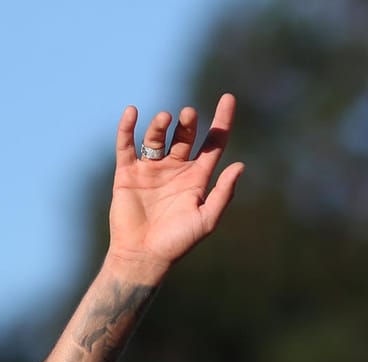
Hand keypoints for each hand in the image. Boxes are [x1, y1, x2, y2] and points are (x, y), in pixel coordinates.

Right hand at [106, 93, 244, 276]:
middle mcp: (175, 169)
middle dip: (188, 123)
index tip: (228, 98)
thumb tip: (241, 165)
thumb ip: (223, 193)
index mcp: (197, 178)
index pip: (212, 143)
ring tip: (165, 118)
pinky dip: (127, 129)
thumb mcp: (206, 218)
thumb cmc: (178, 242)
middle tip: (188, 114)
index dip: (221, 121)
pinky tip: (132, 113)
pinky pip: (126, 146)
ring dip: (161, 125)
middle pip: (184, 136)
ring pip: (157, 138)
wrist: (143, 256)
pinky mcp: (128, 174)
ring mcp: (151, 170)